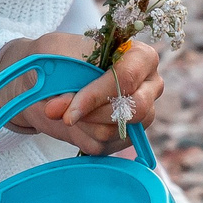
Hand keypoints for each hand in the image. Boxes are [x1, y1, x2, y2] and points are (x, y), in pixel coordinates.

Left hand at [0, 32, 161, 155]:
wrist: (53, 78)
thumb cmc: (62, 57)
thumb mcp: (59, 60)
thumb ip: (62, 82)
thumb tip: (55, 110)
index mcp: (140, 56)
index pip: (126, 77)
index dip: (96, 96)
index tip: (69, 110)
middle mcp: (149, 86)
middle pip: (135, 109)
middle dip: (93, 114)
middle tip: (64, 115)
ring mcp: (142, 114)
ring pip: (115, 130)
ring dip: (83, 124)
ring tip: (68, 110)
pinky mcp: (127, 138)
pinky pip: (105, 145)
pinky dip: (82, 135)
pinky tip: (77, 120)